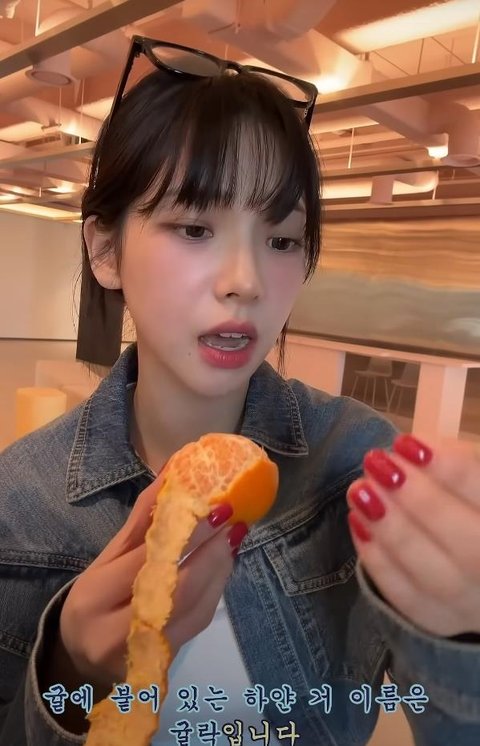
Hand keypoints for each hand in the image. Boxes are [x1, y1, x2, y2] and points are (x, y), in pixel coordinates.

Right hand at [59, 470, 246, 689]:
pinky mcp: (167, 659)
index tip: (215, 506)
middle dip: (211, 550)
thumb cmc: (95, 598)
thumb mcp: (108, 557)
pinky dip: (217, 587)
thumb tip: (174, 472)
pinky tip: (224, 563)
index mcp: (94, 595)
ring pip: (196, 606)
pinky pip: (200, 619)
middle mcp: (116, 630)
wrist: (83, 659)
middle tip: (232, 519)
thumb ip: (143, 519)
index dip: (186, 532)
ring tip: (233, 535)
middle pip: (177, 587)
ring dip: (220, 567)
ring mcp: (145, 651)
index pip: (147, 559)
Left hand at [346, 434, 479, 636]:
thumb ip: (456, 460)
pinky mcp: (439, 619)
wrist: (473, 565)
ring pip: (434, 577)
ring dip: (392, 530)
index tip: (407, 444)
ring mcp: (473, 603)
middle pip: (470, 547)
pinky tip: (358, 521)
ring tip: (360, 490)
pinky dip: (378, 560)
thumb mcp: (473, 476)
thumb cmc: (469, 505)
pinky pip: (406, 598)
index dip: (452, 470)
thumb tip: (415, 449)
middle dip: (419, 502)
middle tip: (377, 464)